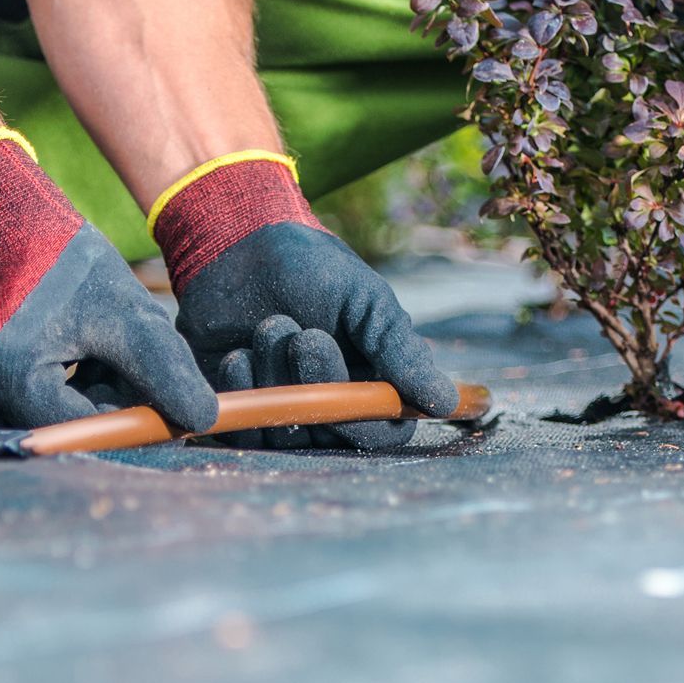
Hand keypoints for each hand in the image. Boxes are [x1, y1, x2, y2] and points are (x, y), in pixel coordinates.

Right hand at [0, 131, 217, 430]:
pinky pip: (34, 410)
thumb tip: (202, 421)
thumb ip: (164, 370)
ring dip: (94, 398)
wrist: (10, 232)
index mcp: (7, 378)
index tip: (172, 409)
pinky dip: (70, 392)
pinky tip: (81, 357)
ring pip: (55, 421)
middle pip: (68, 429)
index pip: (84, 429)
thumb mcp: (127, 315)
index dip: (133, 421)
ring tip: (103, 351)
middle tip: (134, 363)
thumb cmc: (70, 265)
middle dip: (113, 405)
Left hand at [152, 154, 458, 444]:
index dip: (367, 418)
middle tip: (304, 335)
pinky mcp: (239, 410)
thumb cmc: (311, 268)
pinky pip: (244, 431)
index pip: (384, 432)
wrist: (237, 247)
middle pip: (332, 435)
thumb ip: (401, 351)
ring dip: (276, 378)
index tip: (347, 379)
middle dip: (317, 384)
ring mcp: (283, 410)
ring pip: (287, 432)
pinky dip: (242, 391)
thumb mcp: (367, 301)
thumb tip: (445, 403)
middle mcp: (330, 403)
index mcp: (372, 381)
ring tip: (270, 325)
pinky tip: (238, 352)